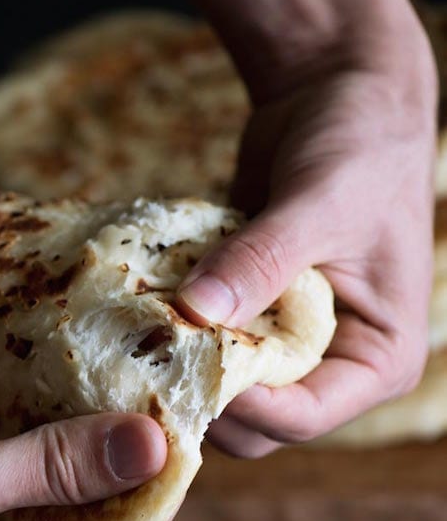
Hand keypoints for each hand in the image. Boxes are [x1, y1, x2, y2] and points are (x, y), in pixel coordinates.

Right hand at [0, 375, 166, 520]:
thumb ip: (50, 469)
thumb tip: (147, 450)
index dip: (150, 501)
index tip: (183, 442)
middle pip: (87, 514)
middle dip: (120, 462)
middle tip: (159, 401)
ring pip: (57, 474)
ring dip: (85, 432)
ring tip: (127, 383)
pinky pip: (24, 444)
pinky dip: (47, 415)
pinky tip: (73, 377)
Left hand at [161, 0, 437, 455]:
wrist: (335, 101)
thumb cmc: (359, 149)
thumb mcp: (320, 205)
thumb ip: (261, 261)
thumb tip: (196, 312)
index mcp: (376, 358)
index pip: (304, 417)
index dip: (245, 405)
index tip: (187, 367)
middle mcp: (333, 362)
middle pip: (260, 419)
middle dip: (206, 394)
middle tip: (151, 358)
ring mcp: (289, 340)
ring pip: (226, 388)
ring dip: (184, 366)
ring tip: (143, 330)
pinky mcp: (252, 312)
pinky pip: (210, 343)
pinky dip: (179, 334)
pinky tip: (145, 308)